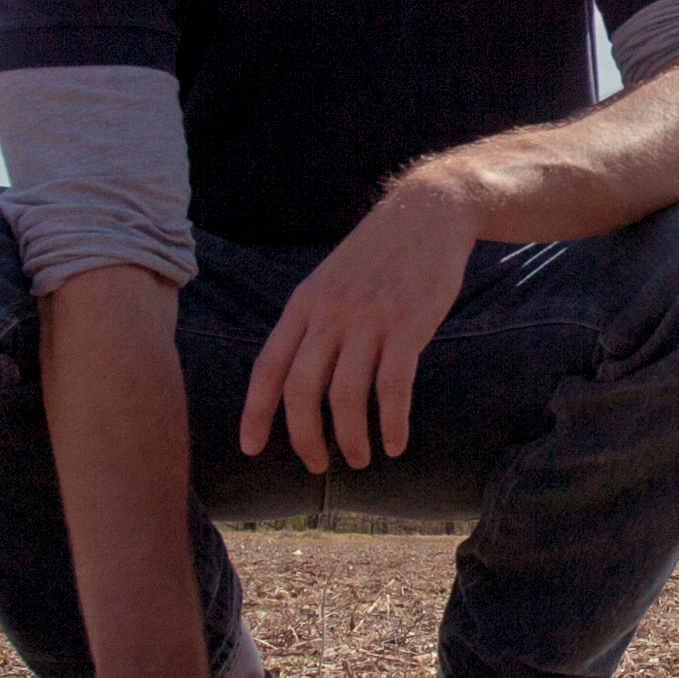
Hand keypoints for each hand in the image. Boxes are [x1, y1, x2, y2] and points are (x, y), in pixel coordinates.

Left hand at [242, 178, 478, 470]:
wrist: (428, 212)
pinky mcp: (408, 324)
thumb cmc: (379, 254)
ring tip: (361, 458)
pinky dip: (393, 423)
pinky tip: (396, 443)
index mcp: (304, 304)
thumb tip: (299, 377)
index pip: (267, 367)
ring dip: (351, 439)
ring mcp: (369, 318)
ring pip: (346, 396)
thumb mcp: (331, 280)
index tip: (251, 448)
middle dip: (305, 439)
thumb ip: (314, 322)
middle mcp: (329, 313)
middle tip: (318, 465)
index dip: (255, 413)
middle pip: (302, 391)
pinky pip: (394, 387)